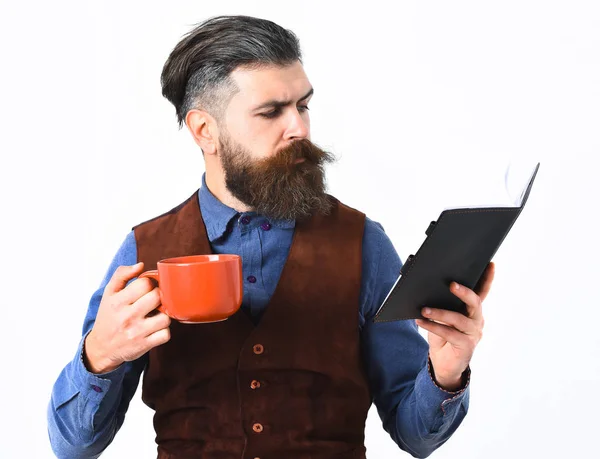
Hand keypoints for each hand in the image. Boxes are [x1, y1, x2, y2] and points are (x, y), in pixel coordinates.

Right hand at [84, 262, 170, 373]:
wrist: (101, 348)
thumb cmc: (108, 317)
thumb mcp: (109, 294)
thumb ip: (121, 275)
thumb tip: (141, 265)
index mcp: (118, 301)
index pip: (145, 284)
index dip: (150, 284)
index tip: (147, 289)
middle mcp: (127, 316)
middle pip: (157, 297)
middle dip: (159, 297)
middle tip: (154, 301)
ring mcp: (137, 332)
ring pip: (165, 317)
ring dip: (164, 315)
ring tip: (155, 315)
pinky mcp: (144, 345)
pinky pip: (166, 334)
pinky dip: (164, 331)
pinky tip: (156, 329)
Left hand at [415, 262, 494, 390]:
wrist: (443, 363)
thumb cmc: (442, 335)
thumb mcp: (442, 317)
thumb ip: (441, 304)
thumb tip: (427, 288)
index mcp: (472, 310)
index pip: (482, 292)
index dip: (487, 279)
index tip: (490, 264)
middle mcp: (477, 320)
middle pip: (475, 303)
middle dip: (464, 292)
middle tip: (451, 284)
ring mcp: (473, 334)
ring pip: (459, 319)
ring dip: (440, 312)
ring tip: (424, 309)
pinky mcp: (466, 346)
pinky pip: (449, 334)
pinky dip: (433, 326)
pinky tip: (420, 321)